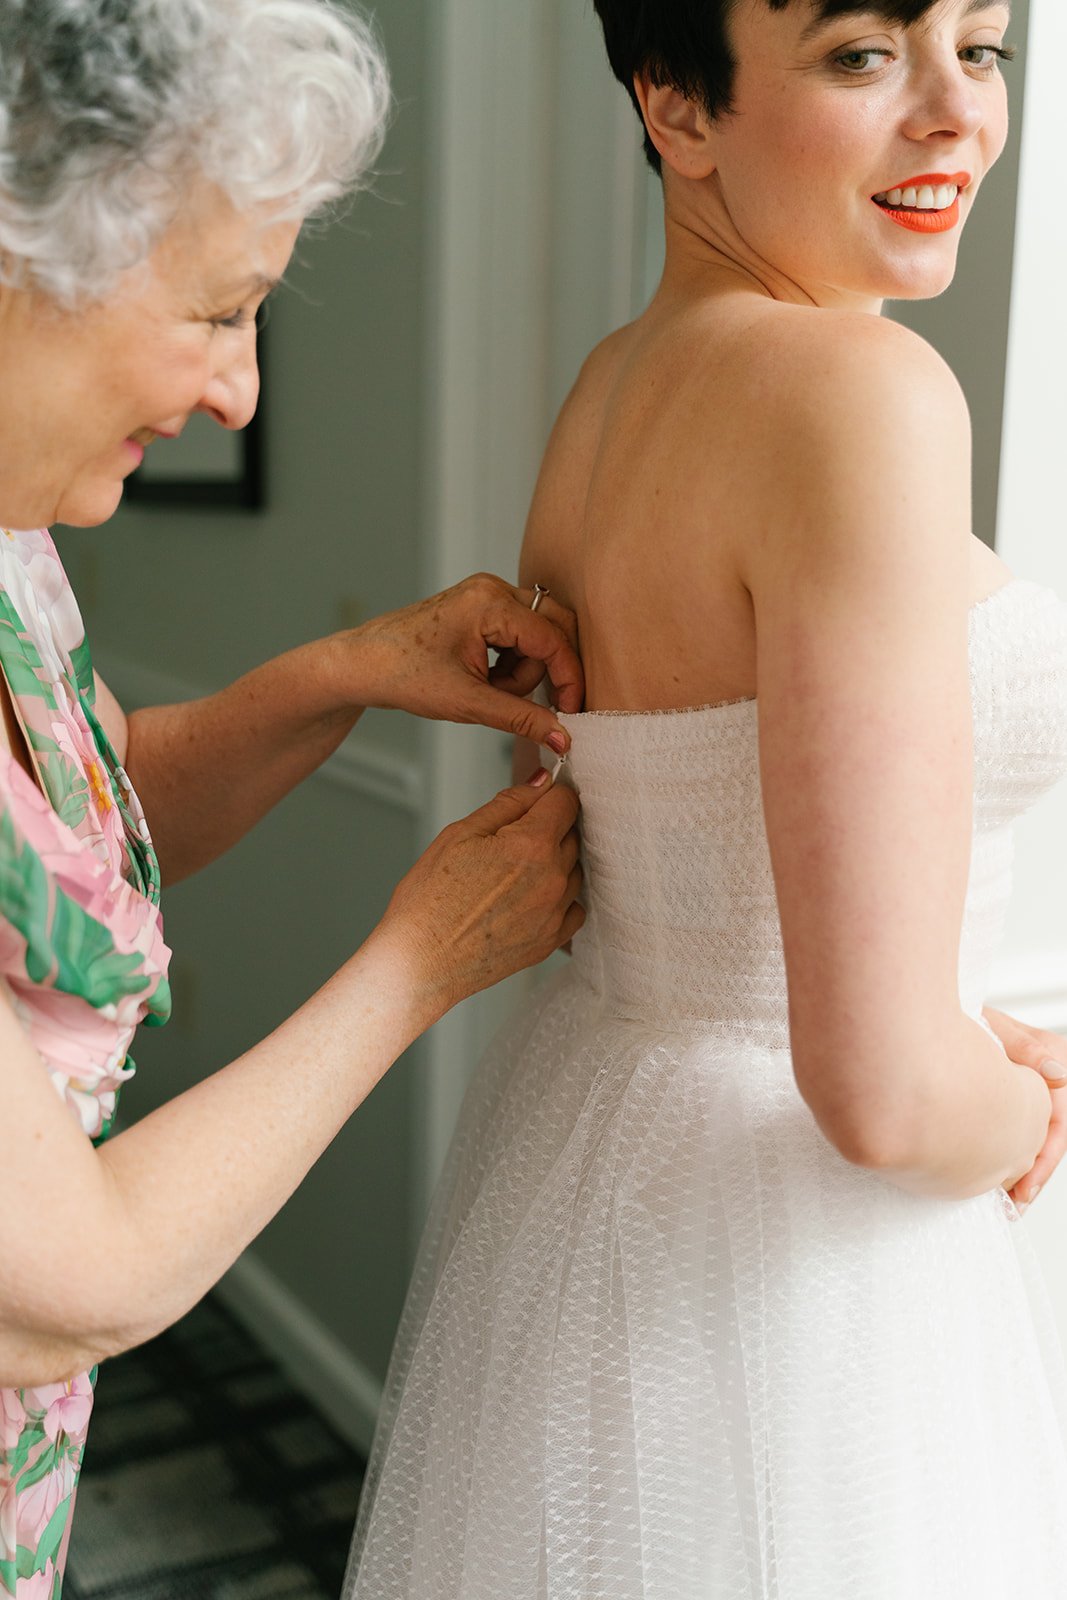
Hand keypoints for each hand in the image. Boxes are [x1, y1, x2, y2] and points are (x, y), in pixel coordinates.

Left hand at [351, 574, 582, 750]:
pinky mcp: (481, 607)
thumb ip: (521, 718)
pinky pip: (518, 634)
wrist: (363, 665)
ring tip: (490, 691)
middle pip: (554, 626)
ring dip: (524, 670)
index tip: (571, 710)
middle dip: (549, 670)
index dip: (567, 678)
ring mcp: (486, 595)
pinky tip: (486, 679)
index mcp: (490, 604)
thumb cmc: (404, 675)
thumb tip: (561, 736)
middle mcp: (492, 589)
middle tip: (545, 705)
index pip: (552, 639)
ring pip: (537, 634)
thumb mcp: (468, 702)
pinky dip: (511, 662)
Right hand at [374, 770, 583, 1018]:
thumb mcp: (460, 834)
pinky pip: (573, 908)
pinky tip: (526, 899)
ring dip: (554, 864)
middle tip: (510, 841)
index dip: (550, 796)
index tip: (536, 802)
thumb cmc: (429, 901)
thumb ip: (509, 803)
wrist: (420, 962)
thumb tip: (542, 782)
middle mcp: (553, 878)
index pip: (566, 802)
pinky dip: (558, 899)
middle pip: (572, 834)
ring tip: (511, 874)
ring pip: (574, 871)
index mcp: (531, 845)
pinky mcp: (551, 940)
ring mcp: (555, 912)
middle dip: (548, 829)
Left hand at [982, 1005, 1066, 1206]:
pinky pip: (1023, 1132)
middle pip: (1051, 1136)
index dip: (1043, 1158)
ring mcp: (1034, 1088)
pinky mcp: (1017, 1097)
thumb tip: (1058, 1072)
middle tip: (1015, 1204)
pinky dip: (1014, 1156)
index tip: (1024, 1186)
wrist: (938, 1014)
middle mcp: (1050, 1075)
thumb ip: (1026, 1048)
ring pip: (1037, 1138)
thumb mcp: (994, 1028)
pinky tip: (1002, 1182)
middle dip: (1034, 1173)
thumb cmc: (965, 1017)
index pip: (1059, 1119)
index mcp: (1054, 1057)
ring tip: (1009, 1202)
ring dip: (1025, 1170)